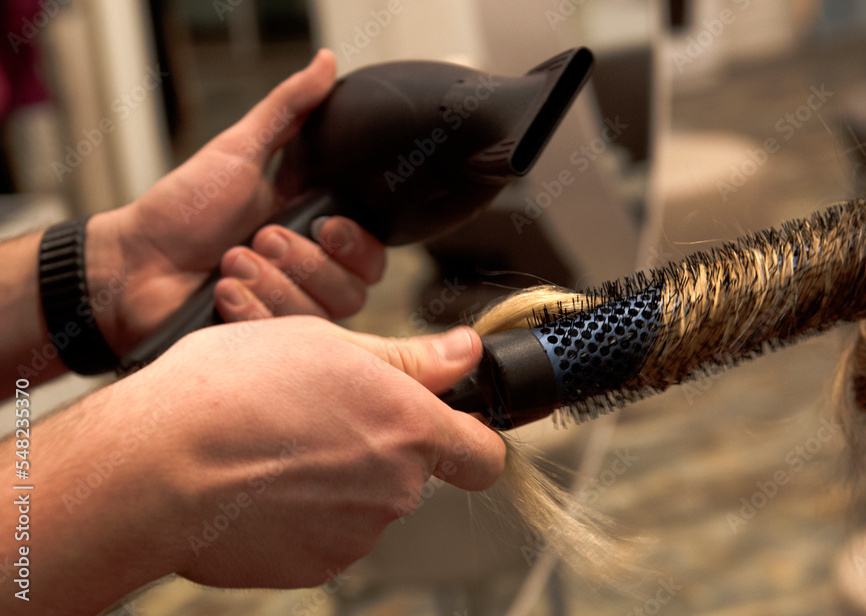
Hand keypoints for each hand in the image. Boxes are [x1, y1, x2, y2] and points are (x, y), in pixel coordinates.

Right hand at [12, 318, 504, 613]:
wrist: (153, 467)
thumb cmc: (228, 392)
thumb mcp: (324, 342)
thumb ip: (409, 358)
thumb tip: (464, 353)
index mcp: (408, 426)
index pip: (483, 455)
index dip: (471, 438)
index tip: (446, 425)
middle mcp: (394, 487)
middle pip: (415, 473)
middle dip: (382, 448)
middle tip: (322, 417)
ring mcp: (356, 533)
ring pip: (368, 503)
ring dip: (339, 479)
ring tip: (279, 448)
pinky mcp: (316, 566)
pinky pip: (329, 534)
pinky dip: (307, 514)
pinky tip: (264, 485)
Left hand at [86, 50, 385, 353]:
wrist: (132, 262)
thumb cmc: (183, 207)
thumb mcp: (237, 151)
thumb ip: (287, 111)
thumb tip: (324, 62)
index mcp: (315, 234)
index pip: (371, 254)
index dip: (356, 244)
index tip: (324, 224)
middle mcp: (310, 278)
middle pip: (354, 289)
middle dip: (304, 263)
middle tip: (256, 238)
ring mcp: (288, 314)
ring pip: (321, 316)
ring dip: (272, 285)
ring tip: (228, 263)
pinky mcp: (264, 343)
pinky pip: (284, 339)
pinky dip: (252, 313)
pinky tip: (221, 293)